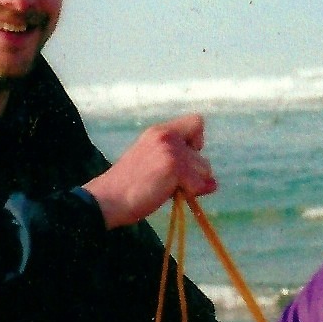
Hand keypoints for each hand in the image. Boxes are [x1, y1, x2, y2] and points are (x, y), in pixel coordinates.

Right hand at [83, 114, 217, 227]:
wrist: (108, 199)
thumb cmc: (128, 187)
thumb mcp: (153, 164)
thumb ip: (179, 165)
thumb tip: (214, 183)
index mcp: (159, 131)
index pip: (197, 122)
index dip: (196, 141)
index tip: (184, 157)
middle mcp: (167, 136)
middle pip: (203, 155)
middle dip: (193, 173)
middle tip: (169, 183)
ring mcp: (171, 150)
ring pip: (204, 170)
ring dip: (192, 185)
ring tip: (165, 188)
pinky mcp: (174, 167)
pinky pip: (199, 185)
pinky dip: (190, 194)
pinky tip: (168, 194)